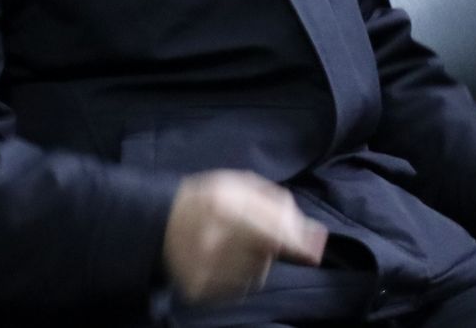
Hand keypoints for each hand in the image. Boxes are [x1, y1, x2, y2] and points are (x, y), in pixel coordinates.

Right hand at [162, 170, 326, 303]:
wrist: (159, 223)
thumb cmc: (209, 199)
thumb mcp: (242, 186)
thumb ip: (280, 207)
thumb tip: (316, 236)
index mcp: (224, 207)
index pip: (273, 234)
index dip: (296, 244)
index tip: (311, 250)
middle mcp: (212, 241)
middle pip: (267, 256)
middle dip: (273, 247)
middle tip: (257, 236)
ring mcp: (203, 269)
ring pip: (257, 275)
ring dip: (258, 262)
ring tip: (237, 245)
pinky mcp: (198, 290)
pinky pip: (239, 289)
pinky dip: (242, 276)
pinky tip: (227, 260)